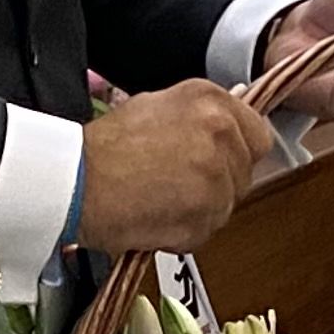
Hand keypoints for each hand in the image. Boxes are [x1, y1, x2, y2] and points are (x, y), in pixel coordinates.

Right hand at [78, 81, 272, 251]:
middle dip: (218, 185)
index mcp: (211, 100)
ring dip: (198, 211)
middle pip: (244, 174)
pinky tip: (153, 218)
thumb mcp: (156, 108)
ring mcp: (217, 174)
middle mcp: (221, 132)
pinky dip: (182, 233)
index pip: (257, 135)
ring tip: (158, 200)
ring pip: (226, 206)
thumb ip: (199, 119)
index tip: (217, 164)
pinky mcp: (205, 213)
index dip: (236, 154)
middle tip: (177, 185)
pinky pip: (206, 231)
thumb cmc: (104, 147)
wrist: (75, 180)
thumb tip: (225, 131)